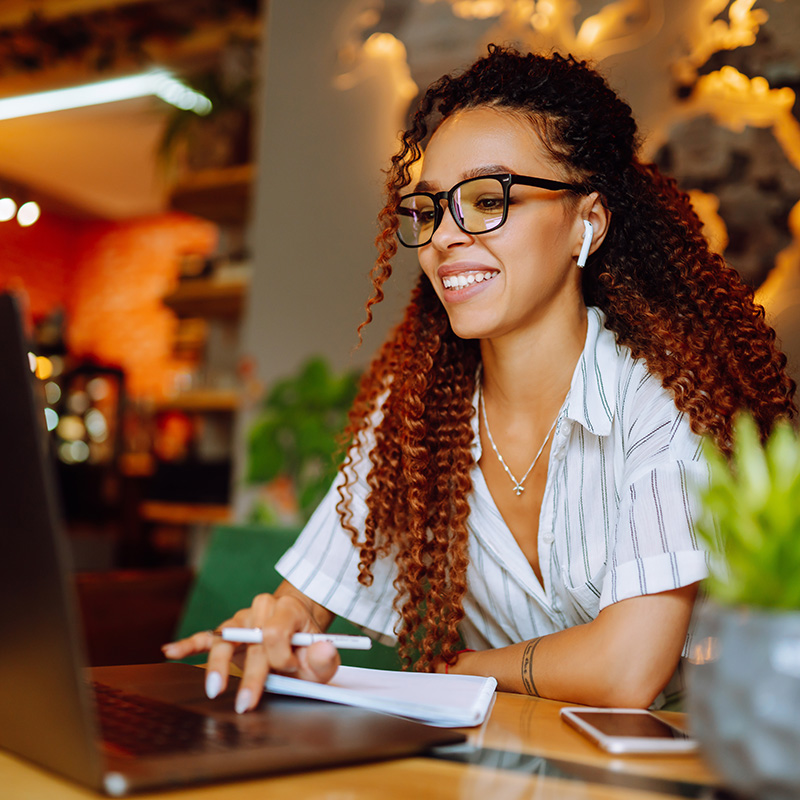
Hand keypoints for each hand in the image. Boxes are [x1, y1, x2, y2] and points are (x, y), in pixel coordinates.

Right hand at [162, 585, 338, 712]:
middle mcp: (260, 609)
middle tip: (247, 703)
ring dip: (218, 664)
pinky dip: (188, 644)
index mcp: (285, 610)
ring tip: (215, 688)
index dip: (282, 656)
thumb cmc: (307, 644)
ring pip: (224, 638)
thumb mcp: (323, 652)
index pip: (275, 632)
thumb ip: (325, 656)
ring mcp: (241, 620)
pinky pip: (205, 636)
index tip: (290, 670)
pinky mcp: (227, 632)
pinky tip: (170, 651)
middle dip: (250, 674)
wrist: (299, 625)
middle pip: (250, 640)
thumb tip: (322, 650)